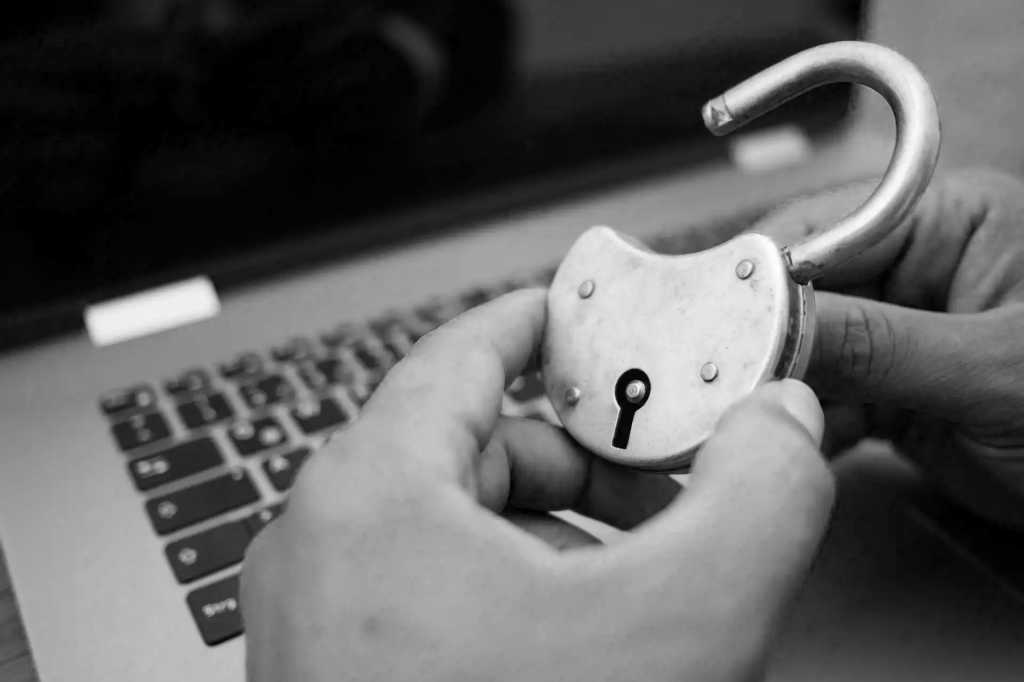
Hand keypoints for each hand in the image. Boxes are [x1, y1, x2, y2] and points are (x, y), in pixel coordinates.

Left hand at [242, 289, 832, 681]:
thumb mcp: (679, 621)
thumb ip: (756, 496)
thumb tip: (783, 427)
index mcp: (368, 496)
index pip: (463, 352)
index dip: (547, 325)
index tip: (597, 318)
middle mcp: (321, 545)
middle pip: (468, 439)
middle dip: (577, 450)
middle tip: (658, 473)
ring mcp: (318, 614)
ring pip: (452, 519)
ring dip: (551, 526)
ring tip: (631, 569)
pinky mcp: (335, 670)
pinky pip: (429, 585)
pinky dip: (509, 585)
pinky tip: (574, 634)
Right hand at [750, 168, 1023, 527]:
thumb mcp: (992, 370)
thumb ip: (877, 344)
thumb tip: (770, 319)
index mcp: (950, 223)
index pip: (827, 229)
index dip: (765, 272)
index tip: (714, 318)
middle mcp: (918, 271)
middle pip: (804, 292)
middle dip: (763, 340)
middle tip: (721, 380)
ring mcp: (901, 335)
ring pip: (804, 352)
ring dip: (777, 388)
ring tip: (747, 420)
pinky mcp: (893, 393)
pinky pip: (824, 399)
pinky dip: (802, 426)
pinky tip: (787, 444)